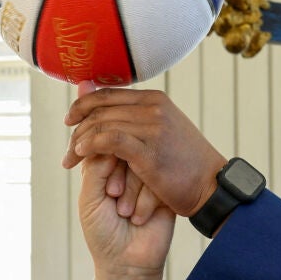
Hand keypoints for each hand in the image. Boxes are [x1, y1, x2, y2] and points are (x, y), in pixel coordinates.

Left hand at [63, 85, 226, 218]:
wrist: (211, 188)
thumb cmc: (184, 164)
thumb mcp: (160, 130)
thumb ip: (130, 115)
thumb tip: (93, 92)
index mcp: (154, 99)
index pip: (107, 94)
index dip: (82, 106)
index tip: (69, 122)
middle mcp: (153, 108)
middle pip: (100, 110)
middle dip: (77, 130)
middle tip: (68, 152)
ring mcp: (153, 128)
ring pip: (101, 125)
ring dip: (79, 143)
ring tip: (71, 160)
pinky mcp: (150, 151)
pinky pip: (109, 140)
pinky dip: (91, 147)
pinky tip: (82, 156)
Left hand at [78, 153, 173, 279]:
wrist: (127, 264)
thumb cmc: (102, 233)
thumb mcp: (89, 200)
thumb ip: (96, 168)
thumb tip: (112, 140)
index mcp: (101, 169)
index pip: (103, 144)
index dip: (105, 162)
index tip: (104, 190)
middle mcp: (124, 170)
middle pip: (125, 150)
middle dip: (118, 176)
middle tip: (113, 197)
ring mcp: (146, 179)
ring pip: (142, 163)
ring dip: (131, 190)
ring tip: (125, 213)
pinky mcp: (164, 190)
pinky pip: (159, 178)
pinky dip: (146, 200)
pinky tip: (140, 218)